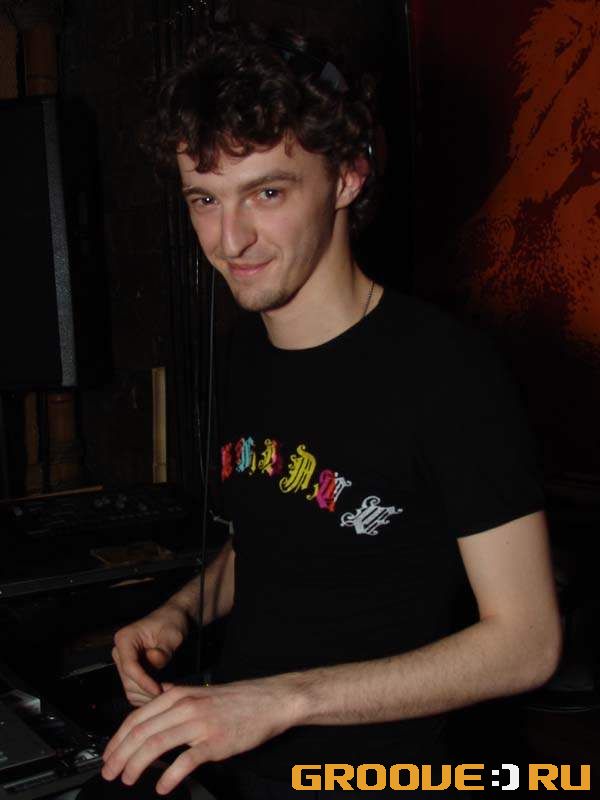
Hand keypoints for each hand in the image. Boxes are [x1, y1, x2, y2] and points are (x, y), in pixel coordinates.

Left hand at [101, 677, 303, 793]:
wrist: (268, 700)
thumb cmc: (236, 699)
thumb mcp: (200, 691)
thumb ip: (177, 694)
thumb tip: (159, 695)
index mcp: (178, 695)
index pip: (137, 718)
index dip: (117, 739)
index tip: (108, 756)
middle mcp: (185, 706)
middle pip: (141, 732)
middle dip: (120, 755)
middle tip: (110, 773)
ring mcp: (200, 724)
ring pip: (157, 744)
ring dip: (136, 765)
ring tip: (128, 779)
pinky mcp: (215, 741)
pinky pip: (186, 760)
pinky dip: (170, 775)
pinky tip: (162, 786)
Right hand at [112, 603, 189, 706]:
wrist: (173, 620)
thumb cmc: (172, 622)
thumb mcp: (172, 634)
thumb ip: (164, 649)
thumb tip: (154, 661)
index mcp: (125, 638)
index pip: (129, 667)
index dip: (143, 681)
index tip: (158, 690)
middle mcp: (120, 652)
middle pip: (129, 682)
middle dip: (148, 691)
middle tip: (169, 692)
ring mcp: (124, 663)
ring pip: (131, 690)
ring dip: (148, 696)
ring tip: (169, 691)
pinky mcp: (130, 673)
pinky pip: (135, 692)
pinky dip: (147, 696)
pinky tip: (163, 691)